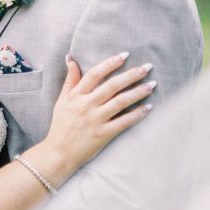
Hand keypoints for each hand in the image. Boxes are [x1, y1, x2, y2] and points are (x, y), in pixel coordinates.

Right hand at [39, 53, 154, 182]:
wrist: (57, 153)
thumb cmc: (60, 126)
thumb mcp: (61, 101)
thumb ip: (69, 81)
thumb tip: (71, 60)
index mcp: (76, 96)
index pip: (94, 74)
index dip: (110, 63)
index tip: (125, 55)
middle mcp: (86, 106)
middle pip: (111, 86)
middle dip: (131, 75)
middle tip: (147, 67)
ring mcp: (95, 120)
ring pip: (120, 102)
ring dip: (138, 92)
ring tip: (151, 85)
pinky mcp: (103, 135)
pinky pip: (123, 122)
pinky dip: (137, 114)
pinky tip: (148, 107)